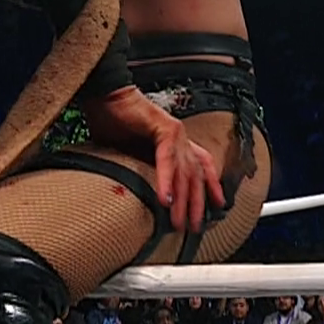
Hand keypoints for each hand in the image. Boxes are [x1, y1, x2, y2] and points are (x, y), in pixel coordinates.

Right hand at [81, 86, 221, 233]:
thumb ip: (141, 169)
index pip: (203, 164)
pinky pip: (167, 160)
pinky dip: (167, 180)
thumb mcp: (129, 151)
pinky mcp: (164, 128)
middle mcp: (180, 137)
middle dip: (197, 204)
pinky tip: (165, 199)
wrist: (104, 95)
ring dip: (183, 201)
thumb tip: (139, 193)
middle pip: (196, 176)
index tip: (218, 205)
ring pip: (184, 172)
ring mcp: (176, 132)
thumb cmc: (113, 122)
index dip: (212, 185)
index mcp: (175, 141)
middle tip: (194, 227)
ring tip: (179, 222)